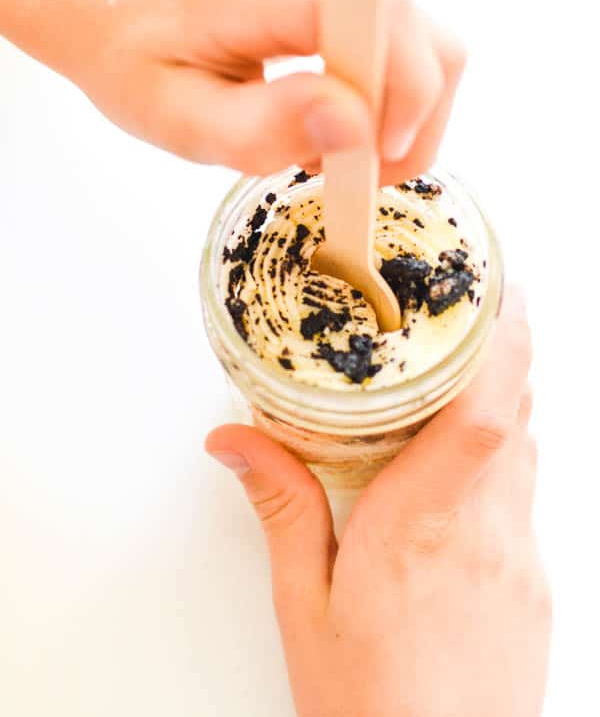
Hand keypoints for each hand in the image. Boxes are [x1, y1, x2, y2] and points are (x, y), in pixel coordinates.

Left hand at [0, 0, 464, 179]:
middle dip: (408, 125)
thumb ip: (263, 128)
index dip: (403, 95)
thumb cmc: (137, 62)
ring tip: (341, 151)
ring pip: (429, 43)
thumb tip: (357, 125)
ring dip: (404, 116)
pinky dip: (393, 97)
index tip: (375, 162)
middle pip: (421, 36)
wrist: (114, 2)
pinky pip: (408, 43)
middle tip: (352, 175)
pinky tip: (342, 121)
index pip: (378, 18)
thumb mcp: (178, 120)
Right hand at [206, 288, 550, 716]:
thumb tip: (236, 439)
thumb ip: (281, 508)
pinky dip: (505, 454)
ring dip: (507, 400)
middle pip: (516, 416)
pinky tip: (466, 462)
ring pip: (527, 451)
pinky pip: (527, 493)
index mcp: (422, 528)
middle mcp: (487, 535)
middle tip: (480, 306)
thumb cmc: (368, 707)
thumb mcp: (303, 604)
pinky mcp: (535, 584)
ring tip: (470, 367)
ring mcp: (521, 561)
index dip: (505, 345)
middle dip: (507, 353)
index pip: (486, 416)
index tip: (504, 294)